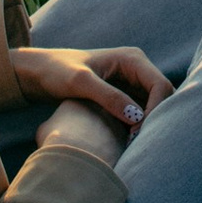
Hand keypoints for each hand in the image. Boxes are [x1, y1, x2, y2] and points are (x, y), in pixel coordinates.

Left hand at [10, 42, 173, 145]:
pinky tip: (128, 140)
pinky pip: (141, 112)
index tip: (138, 132)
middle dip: (154, 118)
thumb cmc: (56, 72)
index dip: (155, 110)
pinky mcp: (125, 97)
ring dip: (148, 124)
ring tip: (133, 143)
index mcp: (132, 59)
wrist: (38, 73)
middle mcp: (137, 69)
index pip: (160, 85)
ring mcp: (132, 83)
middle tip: (137, 142)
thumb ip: (109, 97)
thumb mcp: (80, 83)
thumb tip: (137, 117)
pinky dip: (139, 126)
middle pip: (162, 96)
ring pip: (154, 106)